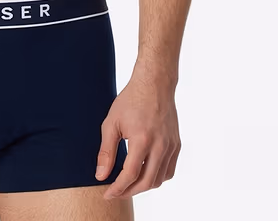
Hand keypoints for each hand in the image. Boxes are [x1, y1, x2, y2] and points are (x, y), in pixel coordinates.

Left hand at [95, 73, 180, 200]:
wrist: (154, 84)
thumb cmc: (130, 100)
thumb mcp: (112, 123)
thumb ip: (106, 151)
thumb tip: (100, 175)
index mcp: (142, 139)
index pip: (130, 174)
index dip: (117, 188)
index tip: (107, 193)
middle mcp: (160, 145)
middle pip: (146, 182)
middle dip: (129, 191)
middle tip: (116, 192)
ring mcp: (171, 146)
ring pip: (159, 179)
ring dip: (143, 186)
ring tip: (128, 184)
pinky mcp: (177, 144)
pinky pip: (169, 170)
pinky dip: (157, 178)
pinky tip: (145, 175)